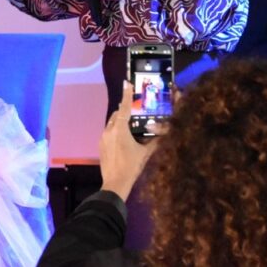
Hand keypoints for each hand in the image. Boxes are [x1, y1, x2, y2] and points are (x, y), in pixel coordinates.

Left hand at [99, 81, 160, 200]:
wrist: (115, 183)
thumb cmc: (131, 166)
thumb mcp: (145, 153)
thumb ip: (155, 141)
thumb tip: (165, 133)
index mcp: (120, 129)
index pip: (125, 108)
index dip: (127, 95)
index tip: (126, 83)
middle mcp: (109, 130)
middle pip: (117, 114)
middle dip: (125, 110)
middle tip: (135, 110)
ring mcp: (103, 137)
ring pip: (112, 123)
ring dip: (120, 121)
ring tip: (130, 124)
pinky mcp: (101, 145)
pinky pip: (109, 132)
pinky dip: (116, 130)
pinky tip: (124, 138)